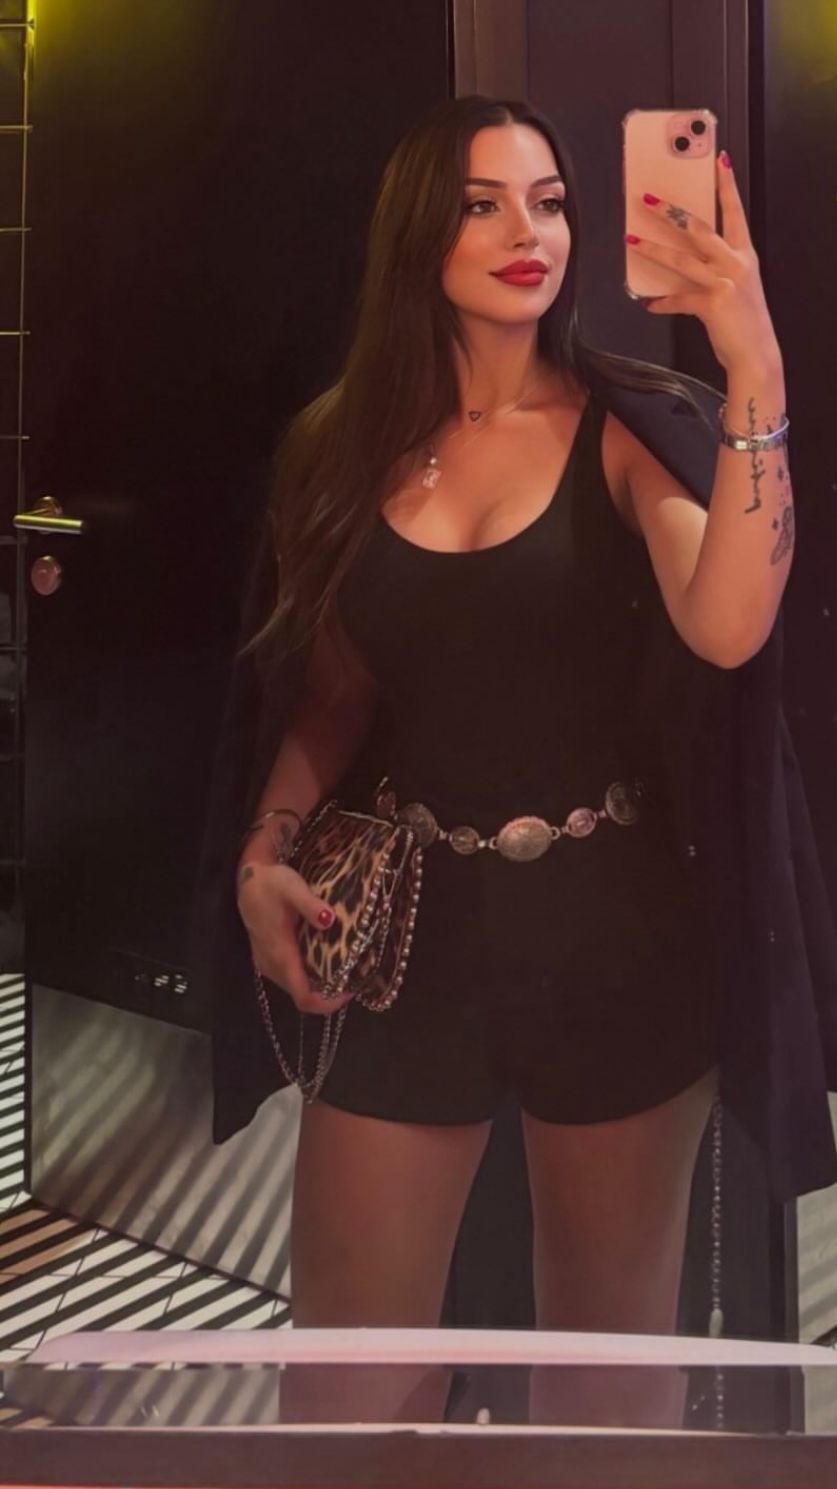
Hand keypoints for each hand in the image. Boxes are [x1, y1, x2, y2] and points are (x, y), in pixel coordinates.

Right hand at [237, 861, 351, 1015]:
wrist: (246, 878)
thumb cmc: (271, 883)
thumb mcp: (293, 887)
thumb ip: (310, 905)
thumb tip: (329, 920)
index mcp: (280, 954)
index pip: (302, 996)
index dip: (327, 1003)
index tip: (351, 990)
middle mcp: (272, 965)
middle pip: (301, 995)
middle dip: (328, 994)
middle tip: (354, 977)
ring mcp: (267, 964)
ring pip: (296, 988)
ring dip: (319, 986)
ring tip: (344, 970)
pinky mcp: (267, 958)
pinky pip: (291, 977)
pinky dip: (309, 977)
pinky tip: (325, 961)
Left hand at [625, 151, 781, 372]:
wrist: (755, 354)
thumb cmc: (743, 321)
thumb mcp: (737, 287)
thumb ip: (715, 269)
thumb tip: (684, 261)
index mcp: (744, 255)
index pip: (735, 212)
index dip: (727, 185)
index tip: (718, 161)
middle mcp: (736, 263)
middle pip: (699, 227)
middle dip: (671, 210)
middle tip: (648, 197)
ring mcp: (724, 282)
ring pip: (681, 258)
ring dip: (653, 249)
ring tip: (631, 238)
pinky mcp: (712, 304)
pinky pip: (678, 299)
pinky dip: (662, 301)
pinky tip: (648, 303)